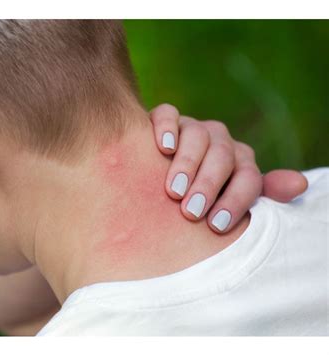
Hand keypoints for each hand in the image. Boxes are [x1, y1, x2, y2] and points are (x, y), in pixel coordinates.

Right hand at [149, 103, 307, 233]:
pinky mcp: (165, 119)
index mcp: (240, 161)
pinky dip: (166, 129)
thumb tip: (300, 185)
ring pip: (197, 135)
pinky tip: (164, 149)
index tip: (217, 225)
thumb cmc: (198, 194)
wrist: (160, 172)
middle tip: (192, 212)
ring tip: (174, 191)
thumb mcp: (229, 198)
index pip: (248, 177)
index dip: (235, 200)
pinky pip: (167, 115)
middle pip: (223, 155)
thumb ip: (263, 194)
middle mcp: (219, 140)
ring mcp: (192, 127)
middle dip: (209, 185)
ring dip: (187, 163)